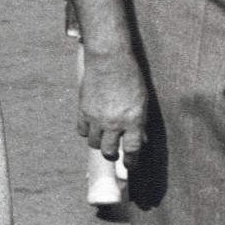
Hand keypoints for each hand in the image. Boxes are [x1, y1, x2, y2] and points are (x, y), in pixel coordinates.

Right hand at [78, 48, 147, 165]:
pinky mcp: (83, 111)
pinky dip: (87, 132)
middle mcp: (114, 122)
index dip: (131, 161)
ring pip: (94, 143)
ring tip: (103, 139)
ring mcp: (96, 118)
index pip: (132, 149)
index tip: (130, 165)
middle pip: (109, 151)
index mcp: (133, 120)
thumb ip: (140, 121)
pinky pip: (82, 131)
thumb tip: (140, 138)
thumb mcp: (141, 100)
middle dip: (112, 155)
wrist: (108, 60)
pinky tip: (92, 127)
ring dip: (99, 144)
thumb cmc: (130, 77)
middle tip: (114, 154)